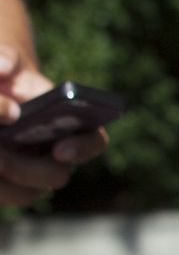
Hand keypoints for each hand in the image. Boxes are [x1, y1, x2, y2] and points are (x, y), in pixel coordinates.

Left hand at [0, 46, 104, 208]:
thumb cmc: (8, 77)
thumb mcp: (7, 60)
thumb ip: (7, 58)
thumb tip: (4, 68)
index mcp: (71, 125)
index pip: (94, 140)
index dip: (84, 147)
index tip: (60, 148)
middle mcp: (57, 155)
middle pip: (56, 175)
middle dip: (28, 169)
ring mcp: (33, 175)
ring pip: (27, 193)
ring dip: (6, 183)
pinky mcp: (10, 186)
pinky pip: (4, 195)